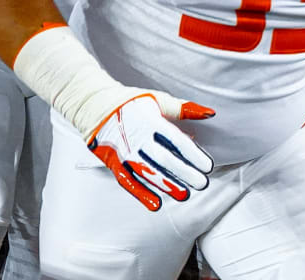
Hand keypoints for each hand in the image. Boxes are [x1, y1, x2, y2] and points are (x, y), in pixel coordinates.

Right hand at [86, 92, 214, 211]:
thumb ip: (184, 109)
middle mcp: (137, 137)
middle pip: (164, 158)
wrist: (94, 105)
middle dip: (185, 173)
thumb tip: (209, 113)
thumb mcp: (158, 100)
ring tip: (184, 195)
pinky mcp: (113, 163)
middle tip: (202, 184)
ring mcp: (124, 151)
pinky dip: (141, 194)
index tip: (208, 166)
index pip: (176, 140)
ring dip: (166, 185)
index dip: (193, 154)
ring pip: (147, 172)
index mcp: (151, 120)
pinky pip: (128, 181)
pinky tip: (155, 204)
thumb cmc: (130, 102)